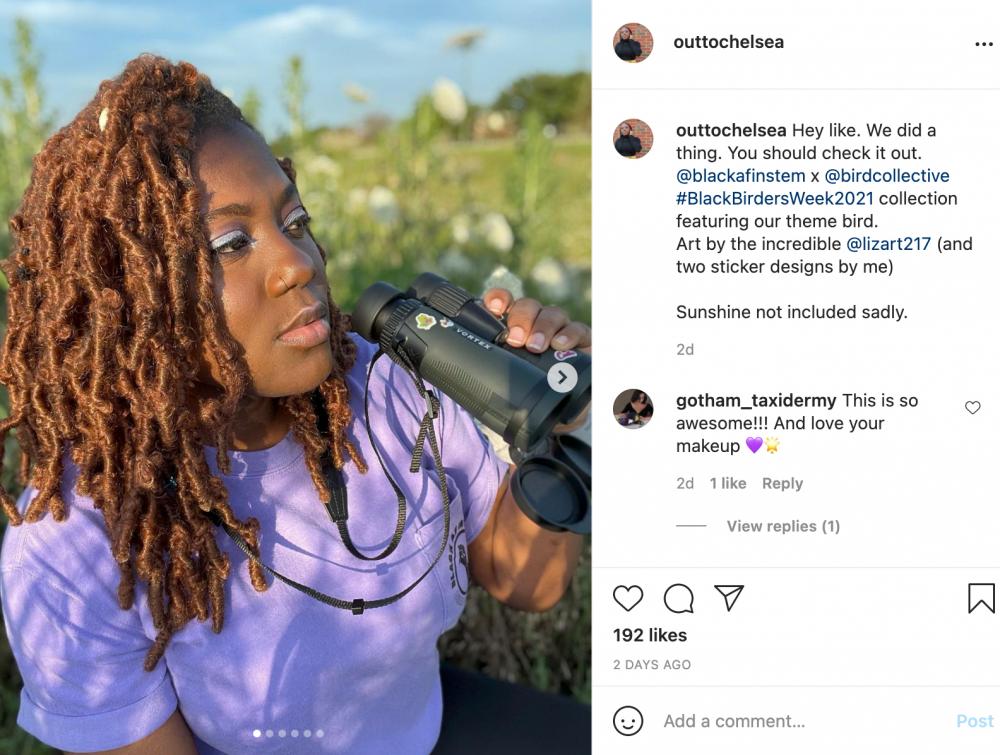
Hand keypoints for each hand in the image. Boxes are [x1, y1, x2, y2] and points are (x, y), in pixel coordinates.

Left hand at [483, 287, 591, 431]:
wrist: (561, 410)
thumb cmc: (528, 389)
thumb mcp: (508, 379)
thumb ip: (492, 371)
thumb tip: (462, 380)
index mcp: (514, 326)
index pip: (505, 303)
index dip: (499, 299)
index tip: (494, 308)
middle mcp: (536, 322)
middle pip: (528, 306)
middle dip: (521, 319)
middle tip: (516, 339)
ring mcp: (560, 329)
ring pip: (552, 314)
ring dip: (543, 327)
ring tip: (536, 346)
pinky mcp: (582, 340)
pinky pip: (578, 329)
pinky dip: (569, 335)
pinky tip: (561, 345)